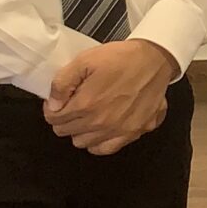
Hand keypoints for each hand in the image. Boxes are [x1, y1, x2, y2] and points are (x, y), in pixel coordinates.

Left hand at [45, 38, 176, 155]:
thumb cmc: (121, 58)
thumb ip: (62, 83)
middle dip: (64, 119)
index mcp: (86, 104)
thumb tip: (52, 105)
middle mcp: (100, 123)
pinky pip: (106, 149)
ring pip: (83, 143)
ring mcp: (118, 130)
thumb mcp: (84, 60)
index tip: (59, 101)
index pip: (54, 118)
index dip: (52, 108)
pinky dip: (99, 142)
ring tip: (87, 116)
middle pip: (66, 132)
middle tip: (72, 106)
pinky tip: (101, 129)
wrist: (154, 60)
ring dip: (80, 131)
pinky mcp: (134, 132)